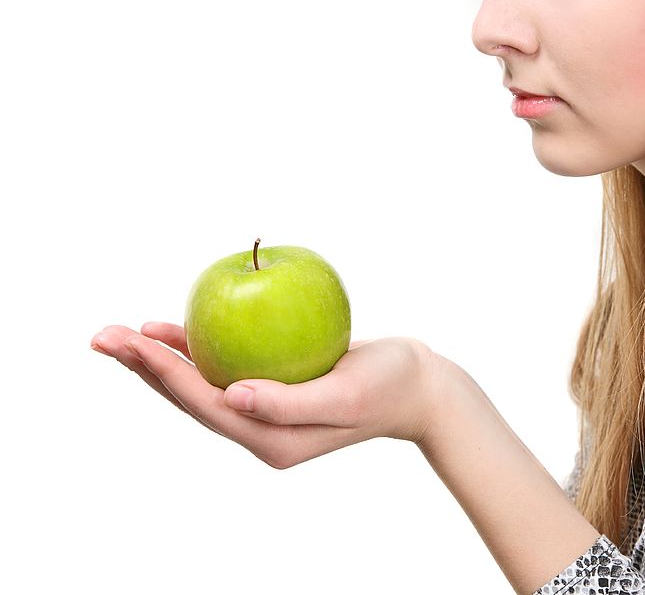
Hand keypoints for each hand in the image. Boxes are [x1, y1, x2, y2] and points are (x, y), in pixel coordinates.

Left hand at [90, 323, 442, 468]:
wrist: (417, 386)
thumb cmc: (390, 386)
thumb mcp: (347, 394)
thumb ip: (291, 403)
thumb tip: (232, 398)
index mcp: (271, 438)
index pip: (205, 404)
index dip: (162, 374)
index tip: (127, 343)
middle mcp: (260, 428)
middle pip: (190, 397)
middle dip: (143, 369)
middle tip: (101, 337)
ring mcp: (265, 410)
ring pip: (200, 384)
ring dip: (160, 361)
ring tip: (121, 336)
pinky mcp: (273, 388)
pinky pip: (225, 368)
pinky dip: (196, 350)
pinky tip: (171, 330)